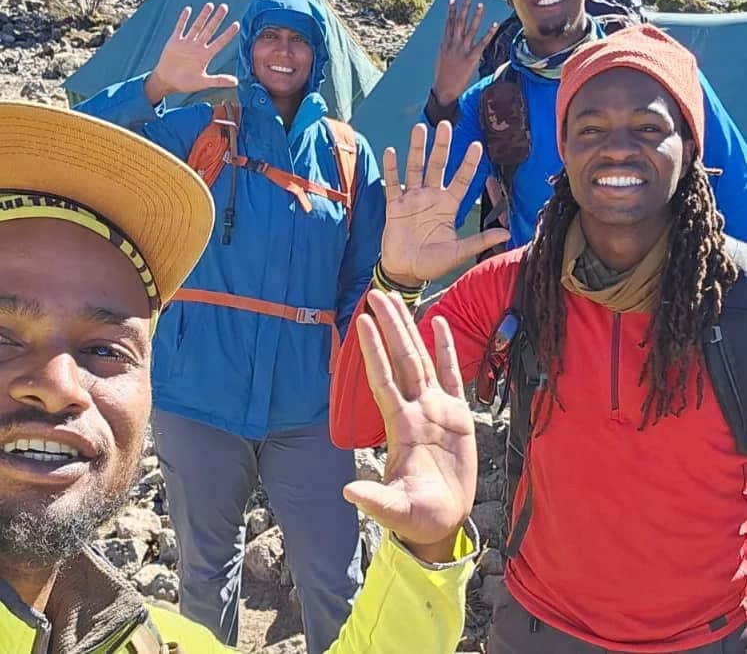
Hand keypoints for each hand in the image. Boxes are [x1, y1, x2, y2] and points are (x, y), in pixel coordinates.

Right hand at [144, 3, 239, 103]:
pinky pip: (180, 27)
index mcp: (205, 56)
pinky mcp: (175, 41)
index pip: (220, 42)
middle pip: (210, 29)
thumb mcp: (204, 83)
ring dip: (203, 16)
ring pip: (197, 26)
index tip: (237, 24)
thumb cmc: (186, 83)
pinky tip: (188, 9)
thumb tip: (236, 82)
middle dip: (217, 18)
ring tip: (210, 5)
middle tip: (225, 7)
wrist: (167, 81)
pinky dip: (183, 19)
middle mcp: (198, 47)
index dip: (228, 34)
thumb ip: (219, 81)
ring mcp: (186, 43)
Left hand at [343, 291, 476, 562]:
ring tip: (402, 300)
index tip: (362, 321)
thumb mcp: (395, 509)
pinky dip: (447, 350)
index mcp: (401, 427)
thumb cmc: (417, 515)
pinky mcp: (458, 416)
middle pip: (401, 358)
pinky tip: (439, 325)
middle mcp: (416, 410)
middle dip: (390, 326)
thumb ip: (375, 499)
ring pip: (422, 360)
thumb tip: (348, 491)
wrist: (442, 521)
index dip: (373, 351)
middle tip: (378, 293)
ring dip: (411, 330)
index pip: (383, 379)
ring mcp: (436, 410)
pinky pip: (453, 375)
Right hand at [380, 121, 508, 285]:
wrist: (406, 272)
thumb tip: (507, 235)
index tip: (477, 146)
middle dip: (442, 146)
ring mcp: (412, 200)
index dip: (469, 164)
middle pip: (437, 166)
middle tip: (446, 125)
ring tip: (420, 129)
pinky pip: (393, 184)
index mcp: (448, 206)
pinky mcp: (395, 207)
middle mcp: (431, 198)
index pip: (461, 180)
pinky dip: (391, 168)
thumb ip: (479, 241)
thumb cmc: (433, 263)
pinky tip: (391, 151)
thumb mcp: (458, 252)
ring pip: (415, 168)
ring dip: (417, 149)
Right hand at [432, 0, 497, 105]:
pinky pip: (482, 43)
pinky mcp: (472, 58)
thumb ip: (446, 48)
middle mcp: (454, 45)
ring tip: (480, 5)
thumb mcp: (441, 59)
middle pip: (459, 23)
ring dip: (476, 16)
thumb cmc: (443, 76)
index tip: (453, 0)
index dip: (451, 11)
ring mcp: (463, 51)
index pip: (448, 24)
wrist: (444, 90)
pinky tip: (494, 24)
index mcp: (445, 45)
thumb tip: (447, 40)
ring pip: (470, 30)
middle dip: (463, 8)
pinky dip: (489, 33)